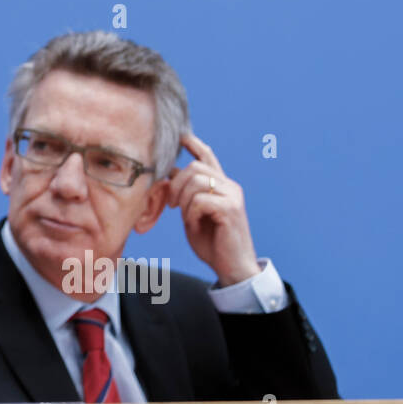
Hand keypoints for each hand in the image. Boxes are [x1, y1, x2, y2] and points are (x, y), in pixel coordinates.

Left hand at [165, 133, 259, 286]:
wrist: (232, 267)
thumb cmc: (212, 242)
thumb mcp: (193, 214)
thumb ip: (186, 194)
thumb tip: (170, 171)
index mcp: (222, 186)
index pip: (208, 157)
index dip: (194, 145)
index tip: (181, 136)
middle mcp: (230, 186)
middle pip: (195, 168)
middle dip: (176, 183)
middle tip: (172, 204)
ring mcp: (232, 196)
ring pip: (196, 181)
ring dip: (183, 200)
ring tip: (186, 216)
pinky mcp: (231, 209)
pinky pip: (200, 200)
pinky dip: (191, 212)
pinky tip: (195, 223)